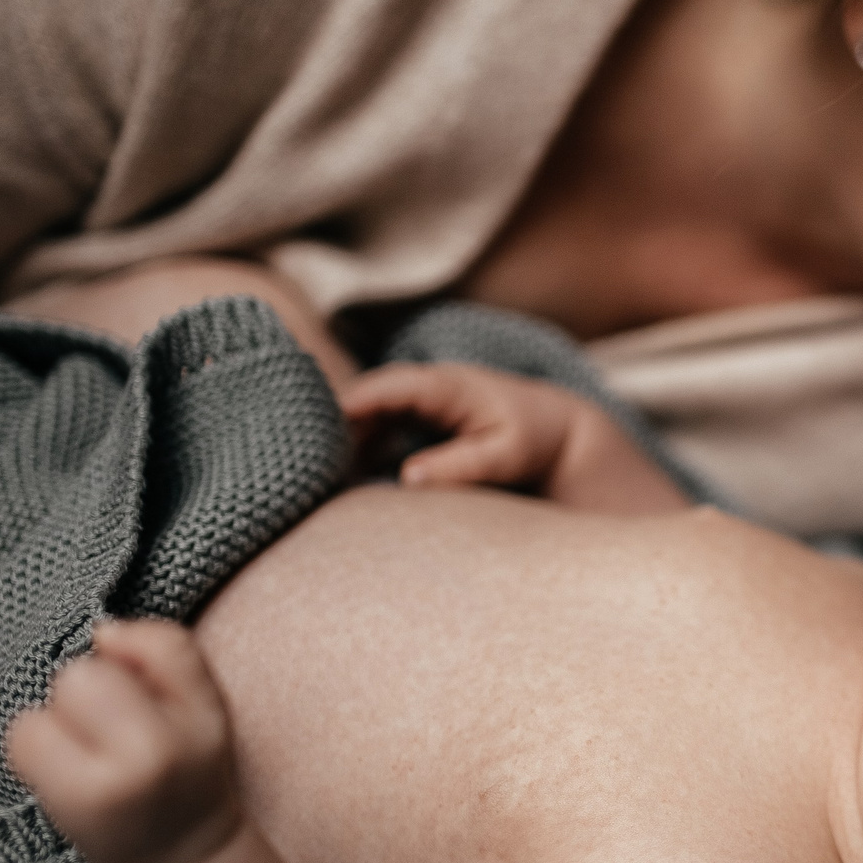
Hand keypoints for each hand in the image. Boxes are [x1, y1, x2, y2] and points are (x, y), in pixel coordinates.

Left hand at [5, 620, 243, 862]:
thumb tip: (103, 632)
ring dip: (56, 723)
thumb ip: (167, 651)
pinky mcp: (59, 804)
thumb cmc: (187, 769)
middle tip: (111, 726)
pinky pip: (21, 739)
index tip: (144, 691)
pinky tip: (66, 770)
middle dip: (88, 689)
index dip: (132, 658)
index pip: (151, 645)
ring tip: (89, 754)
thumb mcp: (205, 704)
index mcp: (197, 722)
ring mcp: (99, 785)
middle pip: (80, 676)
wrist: (175, 856)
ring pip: (44, 708)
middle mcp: (151, 755)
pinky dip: (34, 748)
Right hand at [339, 361, 686, 513]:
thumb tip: (408, 478)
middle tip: (304, 458)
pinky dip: (363, 443)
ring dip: (347, 436)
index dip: (351, 405)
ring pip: (371, 411)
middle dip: (336, 422)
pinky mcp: (422, 415)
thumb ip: (460, 465)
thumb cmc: (533, 441)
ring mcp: (424, 398)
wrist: (558, 431)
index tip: (316, 430)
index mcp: (446, 386)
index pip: (387, 387)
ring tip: (320, 473)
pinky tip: (348, 473)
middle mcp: (429, 384)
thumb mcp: (504, 455)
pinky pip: (381, 423)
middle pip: (369, 396)